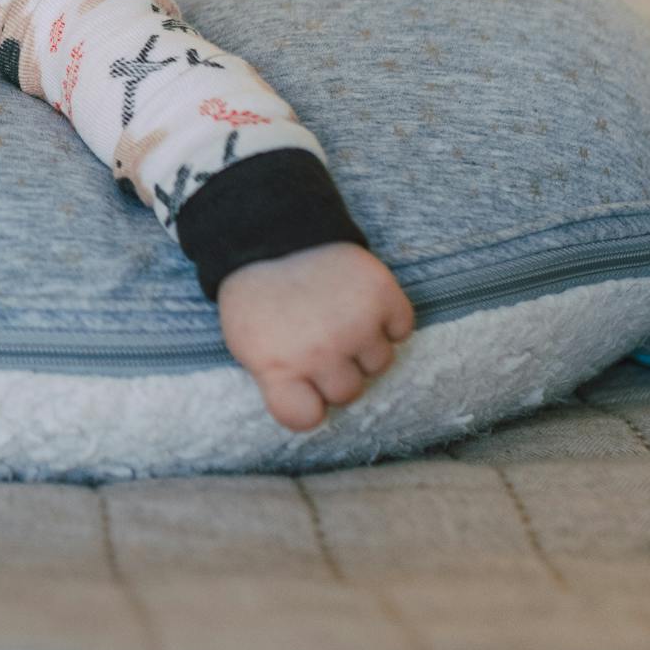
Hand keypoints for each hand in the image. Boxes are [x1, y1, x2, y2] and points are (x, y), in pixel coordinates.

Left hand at [216, 242, 414, 431]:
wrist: (270, 231)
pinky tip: (361, 303)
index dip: (306, 405)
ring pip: (379, 363)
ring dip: (364, 345)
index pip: (304, 418)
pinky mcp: (383, 295)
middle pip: (349, 392)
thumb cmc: (259, 295)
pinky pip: (401, 328)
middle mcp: (320, 352)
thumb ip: (278, 380)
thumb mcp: (248, 343)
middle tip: (318, 338)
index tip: (302, 388)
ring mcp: (355, 324)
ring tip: (338, 316)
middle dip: (336, 371)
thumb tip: (313, 407)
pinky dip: (389, 319)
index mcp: (278, 367)